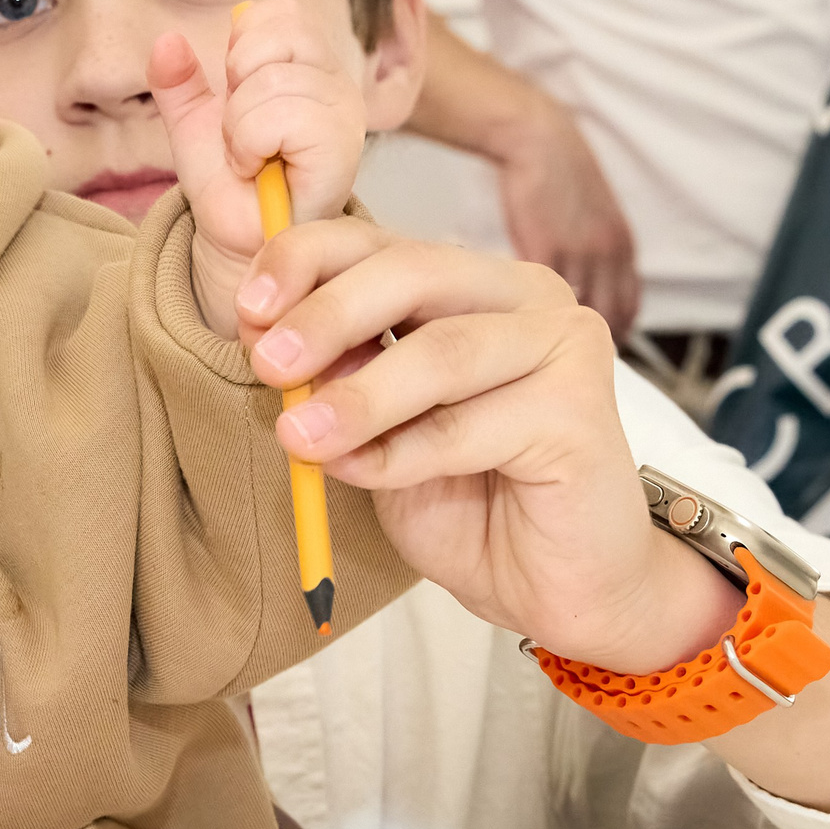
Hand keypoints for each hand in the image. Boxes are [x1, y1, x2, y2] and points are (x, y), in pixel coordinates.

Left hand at [148, 0, 366, 337]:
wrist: (242, 248)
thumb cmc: (233, 191)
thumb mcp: (194, 129)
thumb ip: (179, 84)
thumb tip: (164, 41)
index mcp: (310, 68)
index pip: (279, 12)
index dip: (242, 47)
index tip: (236, 98)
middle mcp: (337, 85)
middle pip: (273, 36)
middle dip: (234, 88)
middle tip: (243, 136)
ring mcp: (346, 116)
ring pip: (270, 79)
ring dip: (239, 125)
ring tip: (250, 157)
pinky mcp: (342, 150)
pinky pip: (283, 115)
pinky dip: (251, 141)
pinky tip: (259, 168)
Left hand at [236, 220, 735, 672]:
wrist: (556, 586)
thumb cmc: (470, 499)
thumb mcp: (380, 427)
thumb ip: (344, 374)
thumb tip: (273, 337)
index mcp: (471, 282)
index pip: (380, 242)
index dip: (306, 262)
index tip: (247, 309)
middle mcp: (526, 297)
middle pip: (412, 274)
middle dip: (326, 315)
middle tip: (267, 363)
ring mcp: (564, 346)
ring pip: (441, 352)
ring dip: (357, 396)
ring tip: (297, 434)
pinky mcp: (582, 412)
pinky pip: (467, 428)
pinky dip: (400, 455)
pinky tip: (362, 474)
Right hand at [480, 89, 640, 336]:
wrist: (539, 140)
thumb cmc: (560, 174)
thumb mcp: (594, 216)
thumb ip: (596, 253)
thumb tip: (584, 291)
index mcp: (623, 245)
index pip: (630, 305)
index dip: (618, 331)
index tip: (601, 349)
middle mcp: (608, 253)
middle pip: (607, 315)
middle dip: (591, 342)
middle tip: (570, 360)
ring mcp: (577, 252)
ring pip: (573, 309)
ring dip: (557, 329)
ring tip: (538, 344)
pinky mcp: (543, 248)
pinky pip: (540, 294)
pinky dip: (529, 309)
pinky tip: (515, 318)